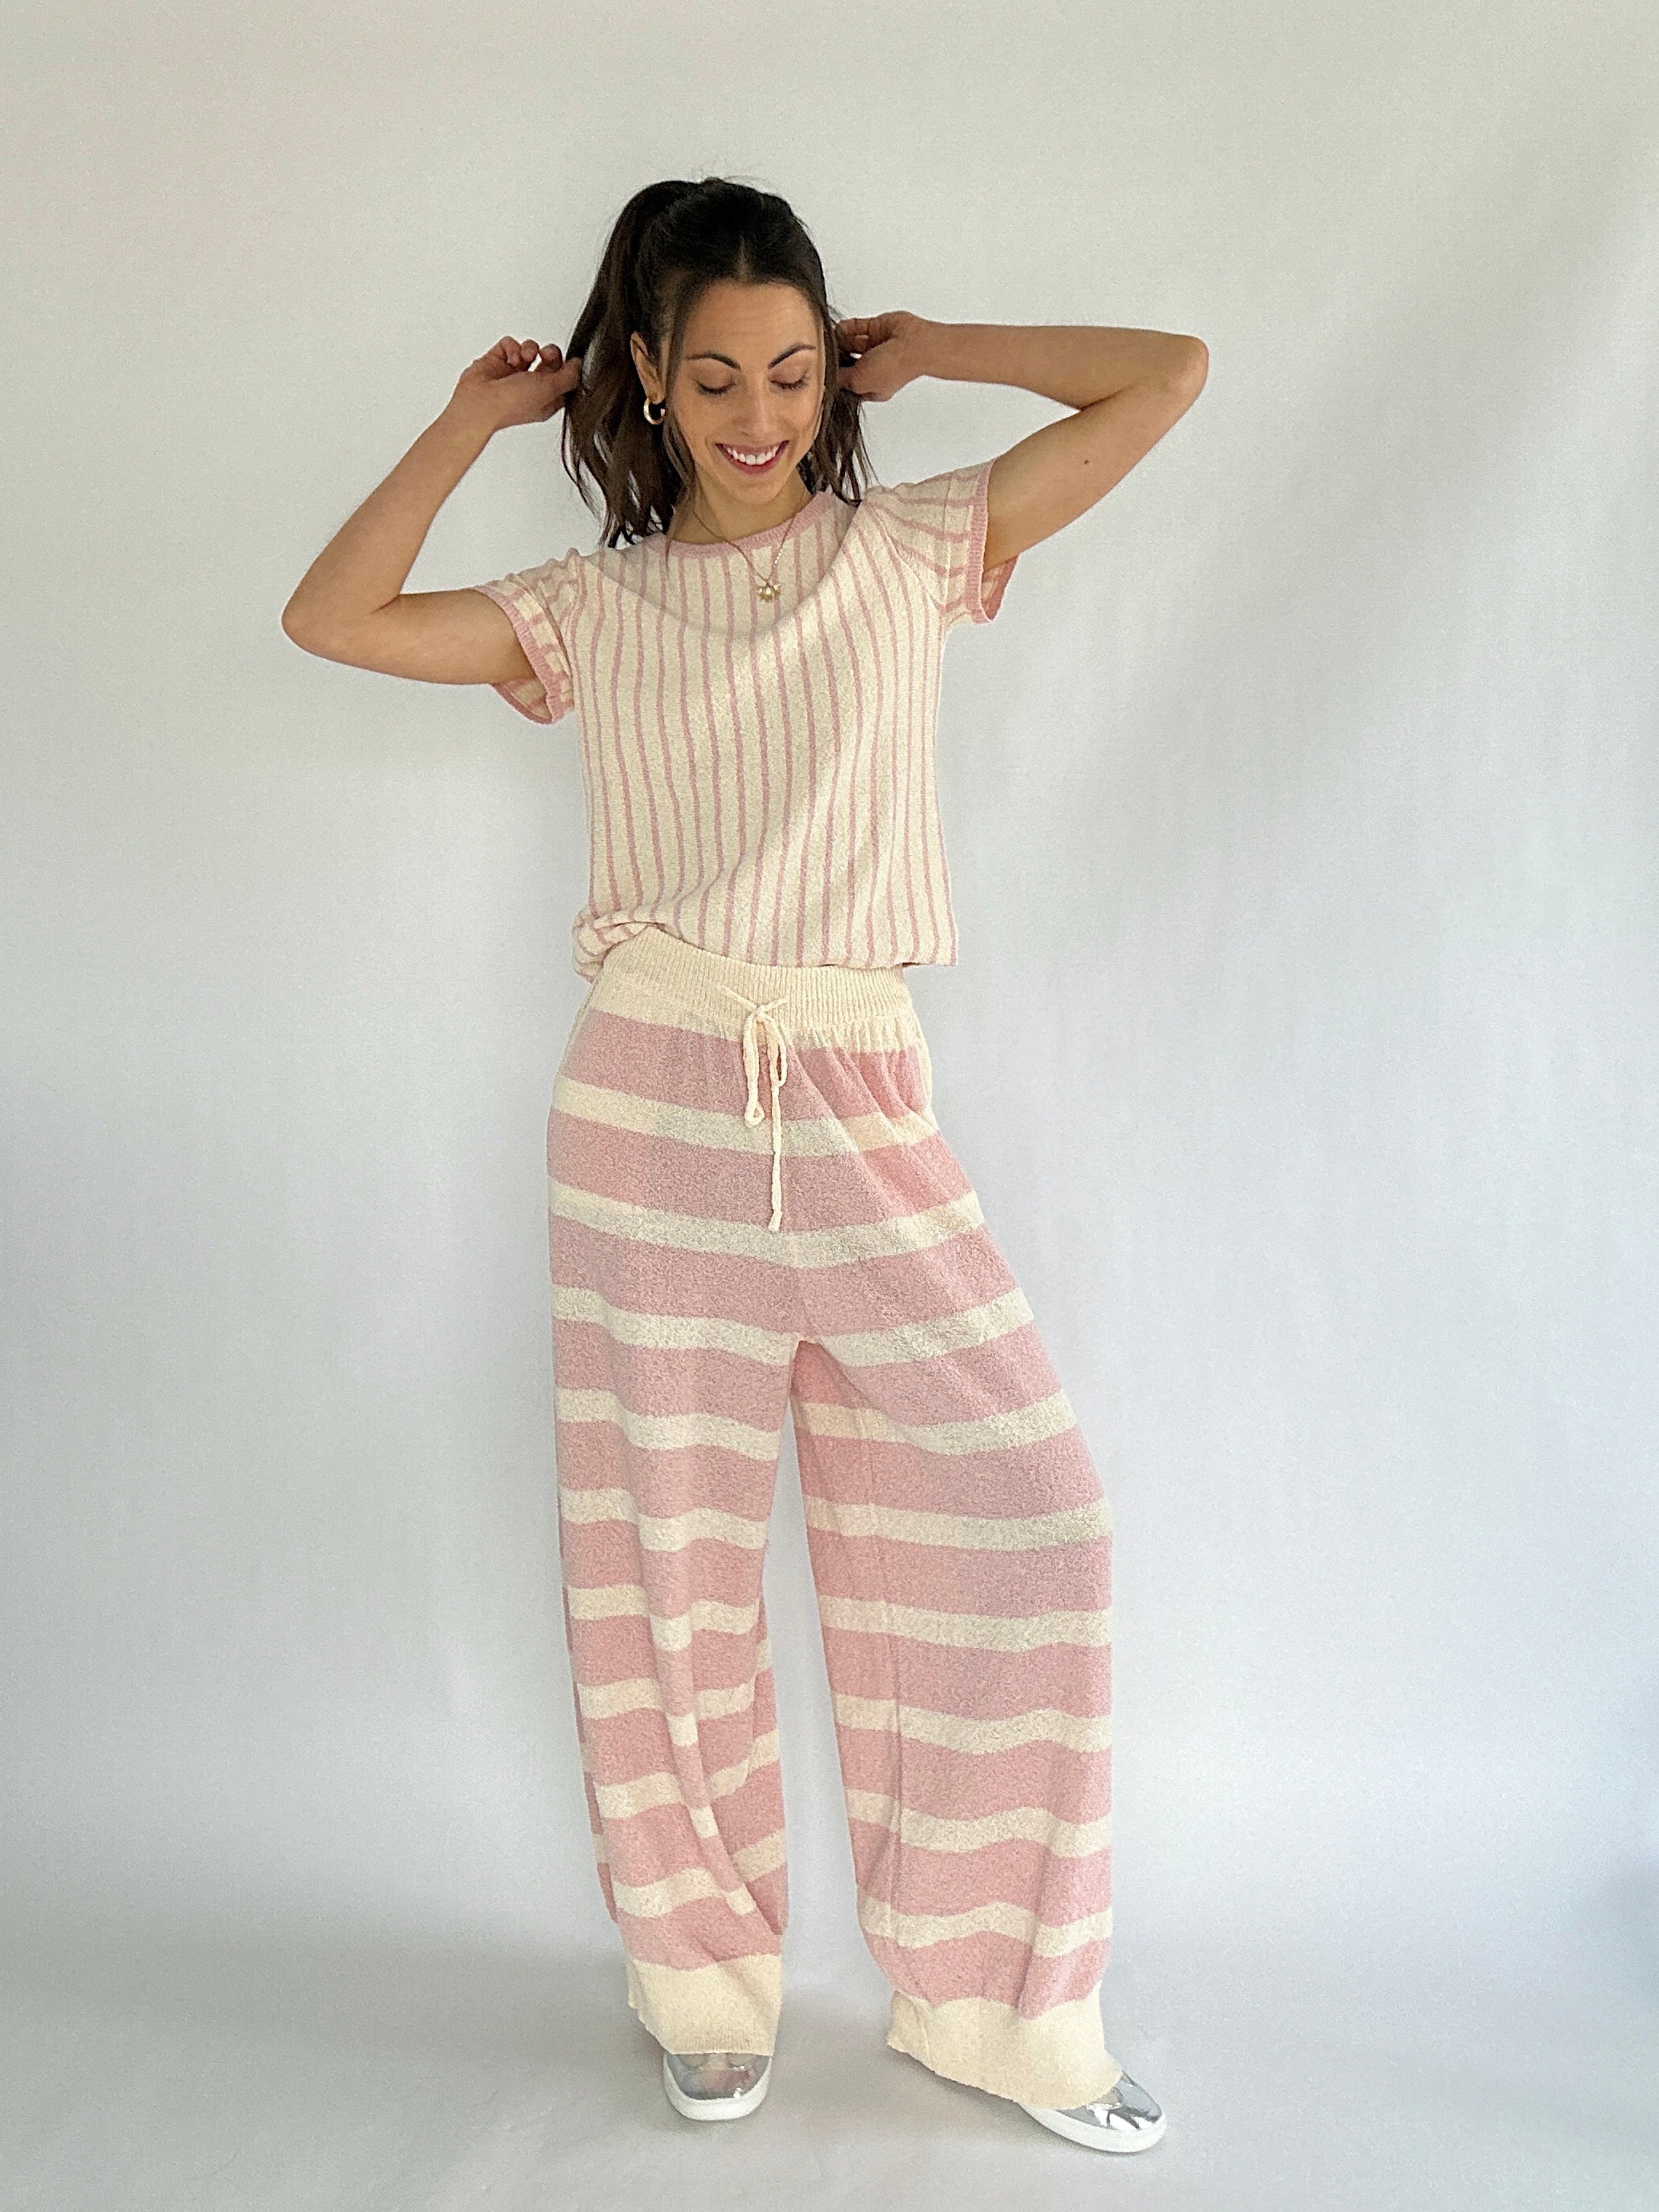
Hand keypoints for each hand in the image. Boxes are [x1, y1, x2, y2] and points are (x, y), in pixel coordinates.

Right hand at [448, 335, 582, 432]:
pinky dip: (512, 347)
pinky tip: (511, 358)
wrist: (480, 402)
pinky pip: (510, 344)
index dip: (567, 368)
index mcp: (545, 399)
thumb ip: (569, 377)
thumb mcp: (551, 390)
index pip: (563, 379)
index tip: (571, 361)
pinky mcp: (498, 361)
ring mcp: (513, 373)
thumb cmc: (511, 404)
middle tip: (547, 354)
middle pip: (549, 361)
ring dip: (530, 349)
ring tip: (524, 357)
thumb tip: (579, 365)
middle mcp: (530, 386)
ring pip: (530, 349)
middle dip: (551, 353)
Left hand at [833, 311, 933, 402]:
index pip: (847, 383)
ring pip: (850, 342)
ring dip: (840, 340)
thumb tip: (825, 375)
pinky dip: (848, 327)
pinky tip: (841, 329)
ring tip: (832, 338)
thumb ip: (839, 379)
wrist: (912, 344)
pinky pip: (857, 326)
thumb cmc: (894, 368)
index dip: (835, 378)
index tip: (822, 371)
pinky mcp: (876, 329)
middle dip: (837, 357)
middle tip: (825, 353)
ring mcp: (874, 347)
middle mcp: (872, 367)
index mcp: (870, 386)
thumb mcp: (858, 382)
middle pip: (847, 361)